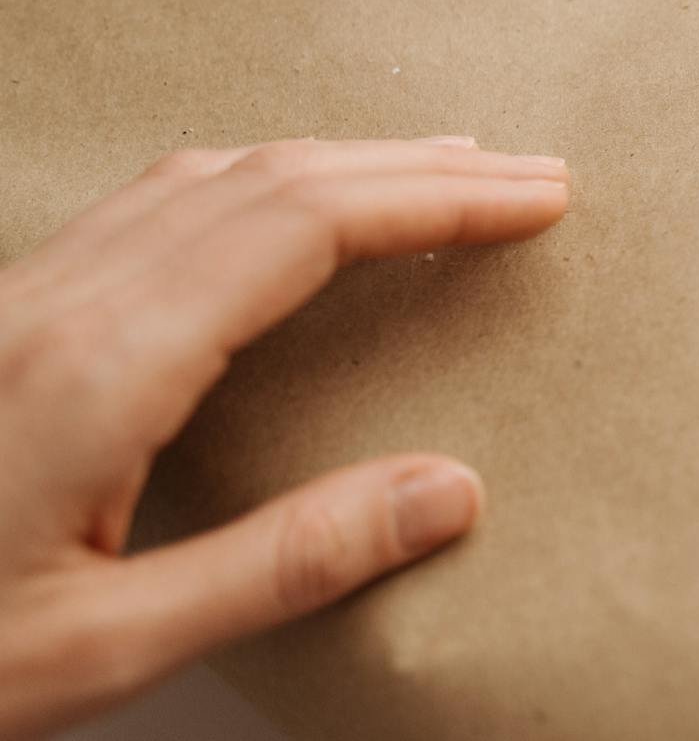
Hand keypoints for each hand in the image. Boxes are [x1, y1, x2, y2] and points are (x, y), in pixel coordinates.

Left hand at [0, 137, 568, 739]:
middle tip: (529, 174)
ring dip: (340, 158)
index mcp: (104, 367)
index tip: (536, 198)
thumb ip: (281, 564)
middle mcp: (67, 301)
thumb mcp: (103, 651)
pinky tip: (283, 204)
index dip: (434, 201)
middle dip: (414, 165)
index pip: (306, 228)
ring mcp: (29, 295)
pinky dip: (259, 178)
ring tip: (437, 172)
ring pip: (210, 174)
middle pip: (272, 177)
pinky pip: (156, 201)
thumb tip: (452, 490)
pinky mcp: (11, 312)